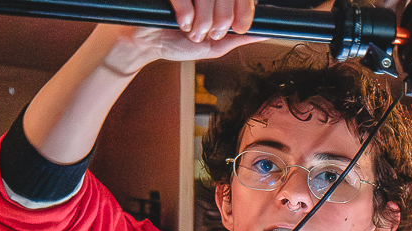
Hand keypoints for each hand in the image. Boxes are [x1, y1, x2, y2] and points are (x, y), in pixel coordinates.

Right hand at [112, 0, 261, 68]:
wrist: (146, 44)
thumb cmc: (179, 42)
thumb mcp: (216, 45)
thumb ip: (239, 38)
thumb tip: (265, 33)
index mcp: (216, 0)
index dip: (244, 10)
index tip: (238, 29)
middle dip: (222, 20)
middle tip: (211, 35)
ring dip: (203, 20)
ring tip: (193, 33)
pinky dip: (186, 13)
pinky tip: (182, 24)